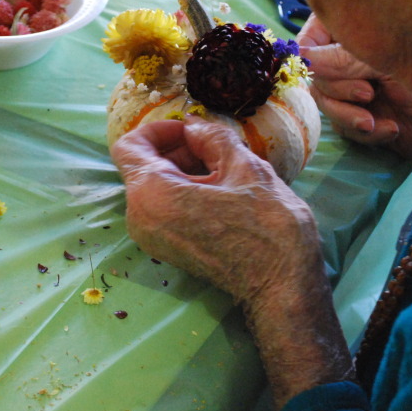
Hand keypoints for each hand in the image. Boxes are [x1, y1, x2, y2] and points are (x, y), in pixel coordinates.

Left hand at [109, 117, 319, 303]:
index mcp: (151, 193)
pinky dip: (182, 193)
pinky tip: (218, 192)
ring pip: (152, 188)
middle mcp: (139, 217)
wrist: (281, 285)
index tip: (191, 131)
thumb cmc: (267, 225)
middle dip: (174, 150)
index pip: (130, 145)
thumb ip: (211, 137)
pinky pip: (161, 208)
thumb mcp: (244, 167)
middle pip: (141, 166)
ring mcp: (150, 237)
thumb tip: (191, 125)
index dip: (159, 130)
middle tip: (214, 149)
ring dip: (181, 171)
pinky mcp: (164, 249)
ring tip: (222, 170)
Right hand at [297, 15, 411, 165]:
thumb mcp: (386, 61)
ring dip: (347, 115)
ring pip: (325, 103)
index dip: (309, 51)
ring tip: (373, 121)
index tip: (313, 64)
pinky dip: (365, 131)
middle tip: (368, 93)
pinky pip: (343, 126)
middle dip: (338, 89)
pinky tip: (390, 129)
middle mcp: (352, 60)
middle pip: (316, 73)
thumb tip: (299, 53)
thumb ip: (340, 58)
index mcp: (359, 33)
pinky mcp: (361, 118)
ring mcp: (356, 89)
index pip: (314, 34)